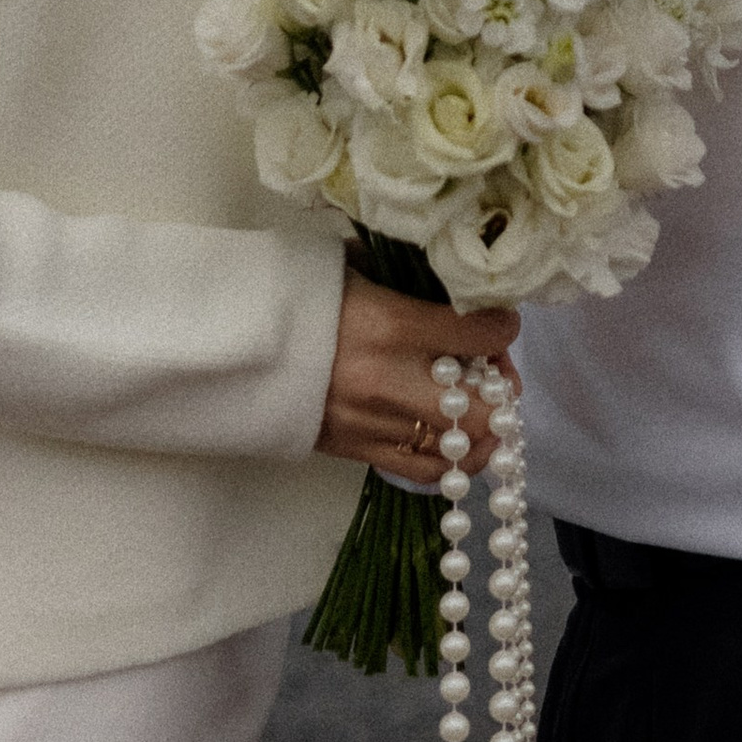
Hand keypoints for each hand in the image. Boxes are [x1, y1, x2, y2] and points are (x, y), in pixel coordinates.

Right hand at [317, 273, 520, 484]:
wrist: (238, 348)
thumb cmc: (300, 296)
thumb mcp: (355, 268)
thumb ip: (407, 276)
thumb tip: (451, 279)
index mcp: (391, 325)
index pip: (481, 336)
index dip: (503, 328)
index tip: (500, 321)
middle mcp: (390, 384)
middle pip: (482, 412)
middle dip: (502, 391)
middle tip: (495, 372)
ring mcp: (374, 427)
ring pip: (460, 452)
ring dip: (482, 432)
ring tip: (478, 408)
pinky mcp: (358, 454)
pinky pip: (424, 473)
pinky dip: (451, 459)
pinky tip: (452, 437)